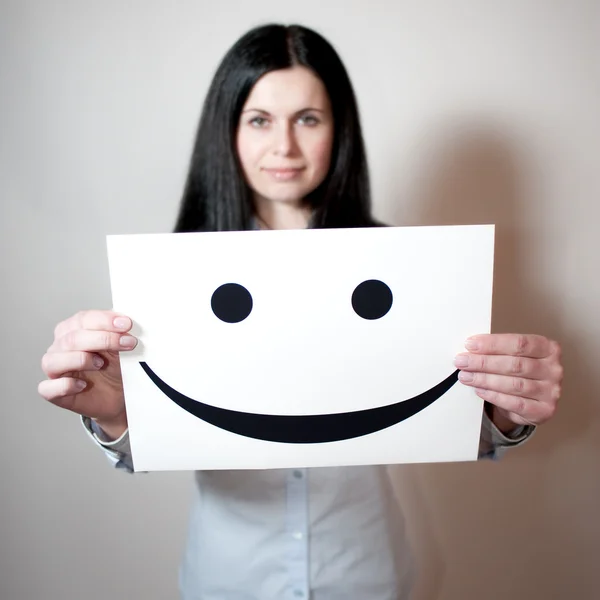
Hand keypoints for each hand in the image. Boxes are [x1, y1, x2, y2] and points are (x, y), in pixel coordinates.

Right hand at [38, 310, 137, 438]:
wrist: (120, 396)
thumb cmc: (116, 367)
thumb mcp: (121, 346)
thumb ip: (120, 332)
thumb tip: (127, 320)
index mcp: (74, 330)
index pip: (83, 319)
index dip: (105, 320)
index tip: (126, 324)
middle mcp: (61, 348)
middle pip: (72, 338)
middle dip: (103, 339)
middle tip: (128, 343)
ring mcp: (56, 370)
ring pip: (53, 360)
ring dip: (81, 360)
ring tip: (101, 364)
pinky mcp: (54, 393)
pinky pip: (48, 388)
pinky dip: (65, 385)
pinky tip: (82, 384)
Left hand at [453, 333, 562, 430]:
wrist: (530, 400)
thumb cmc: (518, 371)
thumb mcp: (513, 356)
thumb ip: (497, 350)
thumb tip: (469, 349)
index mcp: (549, 348)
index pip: (519, 343)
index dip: (493, 344)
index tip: (470, 345)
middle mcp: (554, 369)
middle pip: (515, 364)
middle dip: (484, 362)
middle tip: (462, 362)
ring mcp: (552, 391)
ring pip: (514, 384)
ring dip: (485, 380)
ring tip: (466, 376)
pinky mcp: (544, 410)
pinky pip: (515, 403)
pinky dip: (494, 396)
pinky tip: (479, 390)